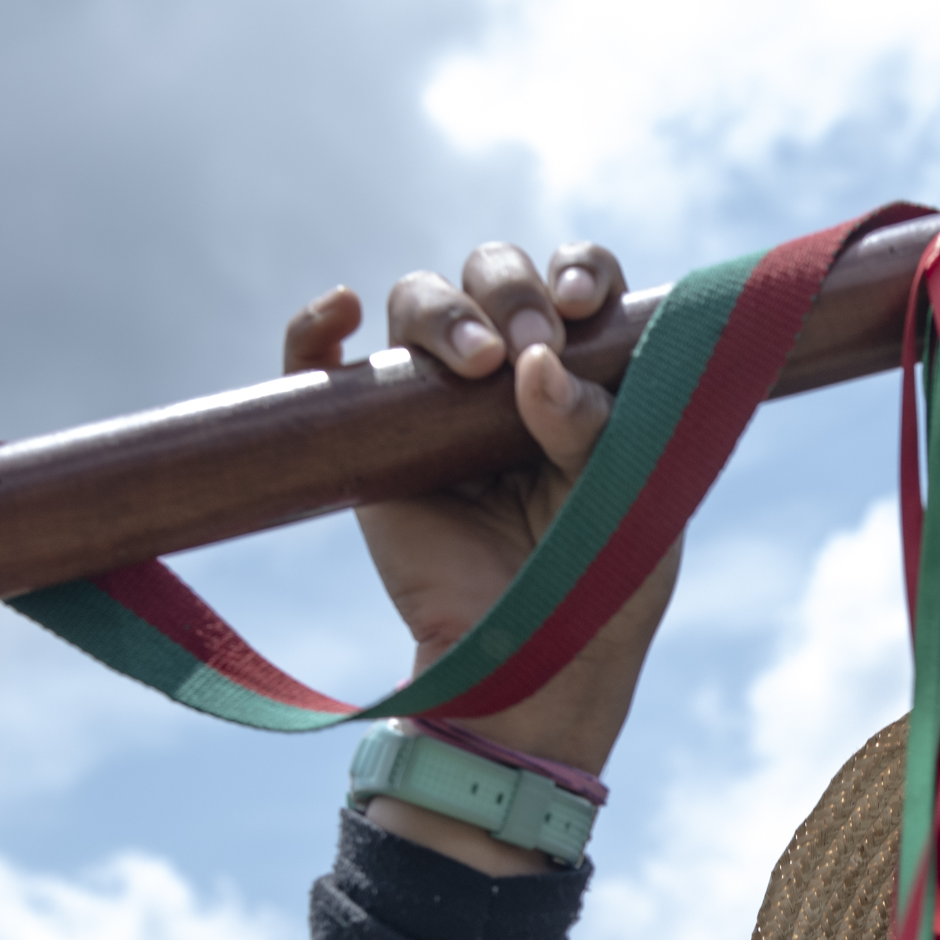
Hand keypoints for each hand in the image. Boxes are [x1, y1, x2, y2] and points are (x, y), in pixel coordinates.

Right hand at [283, 242, 666, 850]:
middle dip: (511, 289)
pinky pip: (321, 363)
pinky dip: (313, 326)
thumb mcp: (626, 496)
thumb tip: (534, 362)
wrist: (531, 669)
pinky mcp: (369, 439)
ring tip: (476, 366)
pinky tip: (337, 308)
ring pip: (418, 303)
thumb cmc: (599, 583)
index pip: (578, 280)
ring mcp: (433, 401)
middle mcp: (509, 373)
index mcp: (584, 372)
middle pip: (492, 276)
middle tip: (531, 343)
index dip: (579, 269)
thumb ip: (592, 423)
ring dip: (445, 312)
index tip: (580, 305)